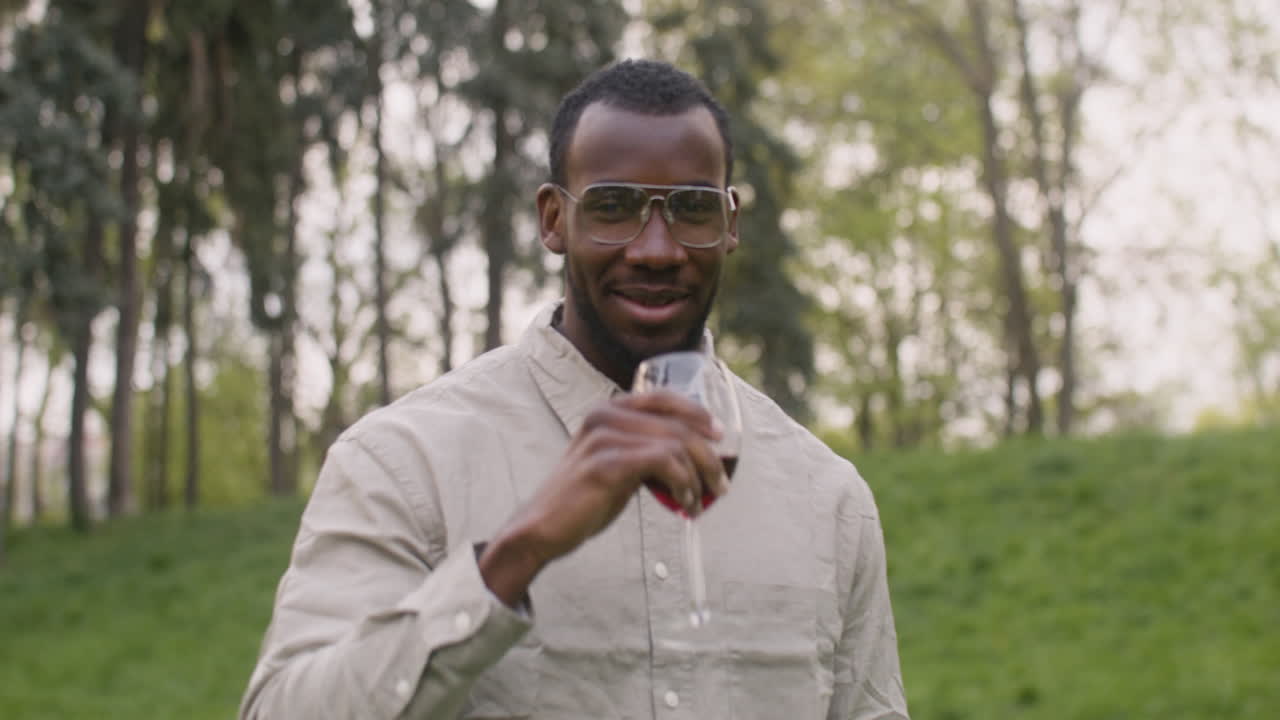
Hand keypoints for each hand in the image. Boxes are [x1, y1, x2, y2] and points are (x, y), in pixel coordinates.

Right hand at [479, 391, 722, 605]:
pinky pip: (662, 463)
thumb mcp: (618, 464)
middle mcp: (605, 415)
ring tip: (698, 502)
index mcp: (608, 410)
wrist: (543, 527)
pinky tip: (683, 504)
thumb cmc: (585, 498)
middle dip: (708, 457)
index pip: (663, 397)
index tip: (720, 436)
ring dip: (697, 477)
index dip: (697, 413)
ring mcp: (603, 437)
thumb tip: (696, 456)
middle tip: (721, 485)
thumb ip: (645, 451)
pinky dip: (682, 484)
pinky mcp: (605, 463)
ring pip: (674, 445)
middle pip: (677, 425)